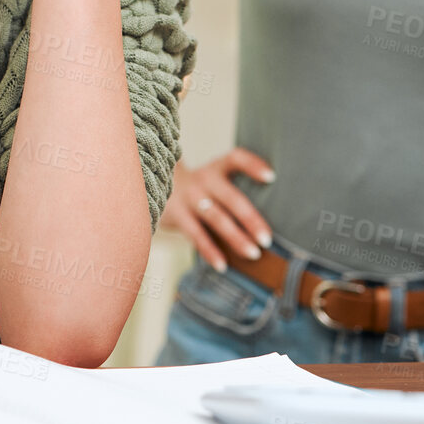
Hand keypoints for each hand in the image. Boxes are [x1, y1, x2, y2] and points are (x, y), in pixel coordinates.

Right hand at [159, 148, 276, 270]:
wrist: (150, 186)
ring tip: (253, 254)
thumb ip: (233, 189)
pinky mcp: (176, 214)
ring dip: (235, 238)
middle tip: (267, 239)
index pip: (235, 158)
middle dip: (251, 219)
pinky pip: (195, 235)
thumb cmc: (197, 189)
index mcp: (215, 168)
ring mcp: (188, 197)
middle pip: (231, 198)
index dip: (253, 165)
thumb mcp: (211, 179)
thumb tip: (273, 216)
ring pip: (216, 219)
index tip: (272, 177)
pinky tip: (223, 265)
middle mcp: (203, 180)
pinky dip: (210, 251)